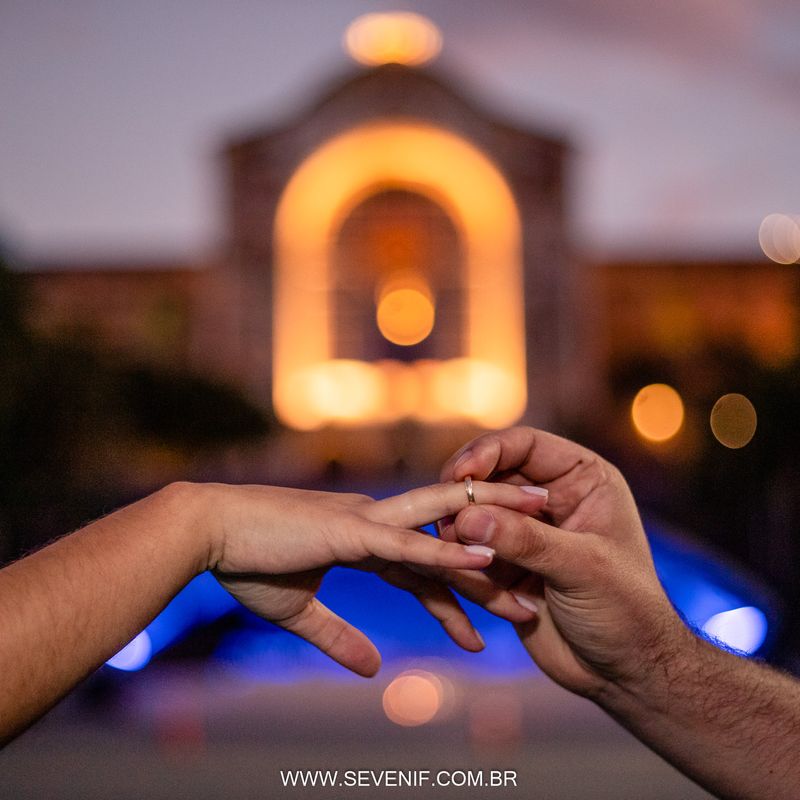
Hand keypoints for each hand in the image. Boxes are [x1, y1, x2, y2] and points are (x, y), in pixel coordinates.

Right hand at [198, 481, 547, 676]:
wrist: (206, 534)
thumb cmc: (245, 565)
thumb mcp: (299, 612)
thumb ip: (340, 639)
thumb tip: (375, 673)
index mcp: (364, 541)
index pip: (423, 571)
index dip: (458, 597)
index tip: (488, 629)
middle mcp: (375, 526)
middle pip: (447, 539)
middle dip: (495, 549)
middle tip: (544, 559)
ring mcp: (367, 524)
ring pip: (443, 526)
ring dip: (492, 530)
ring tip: (542, 528)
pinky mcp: (351, 532)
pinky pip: (408, 542)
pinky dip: (444, 550)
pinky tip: (481, 555)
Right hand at [440, 427, 690, 698]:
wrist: (625, 672)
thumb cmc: (627, 612)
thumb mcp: (582, 568)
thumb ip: (526, 540)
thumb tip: (467, 517)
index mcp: (581, 479)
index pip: (524, 445)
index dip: (487, 453)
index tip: (458, 475)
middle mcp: (549, 498)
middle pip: (490, 477)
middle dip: (467, 500)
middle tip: (447, 523)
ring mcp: (524, 531)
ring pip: (472, 516)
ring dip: (464, 541)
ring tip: (473, 569)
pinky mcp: (504, 564)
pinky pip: (469, 554)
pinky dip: (467, 570)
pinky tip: (492, 599)